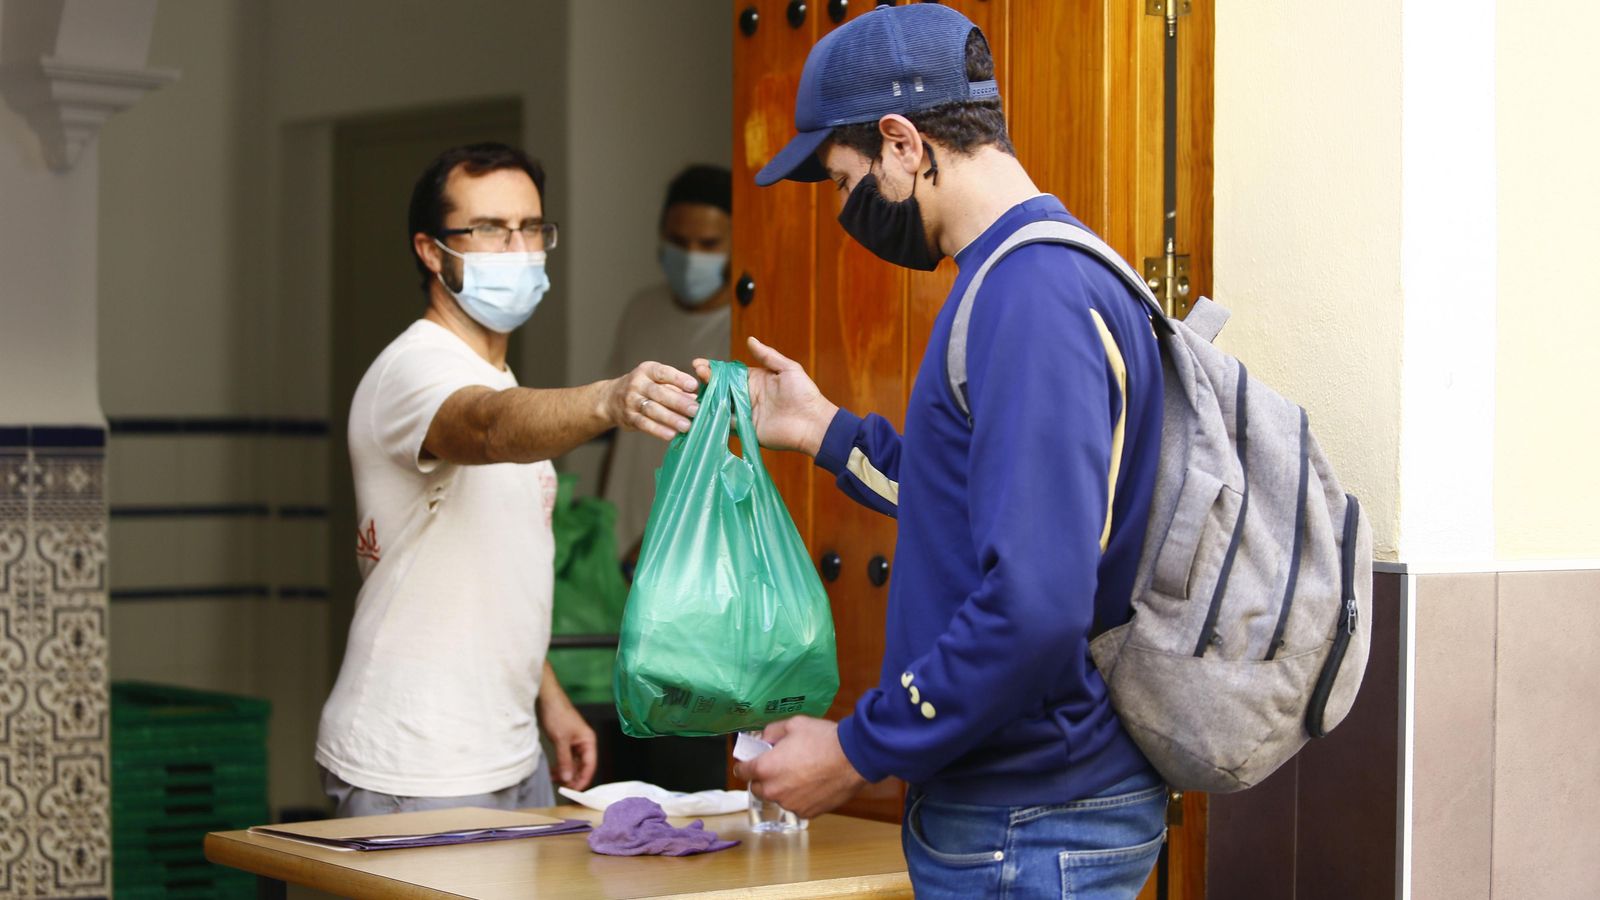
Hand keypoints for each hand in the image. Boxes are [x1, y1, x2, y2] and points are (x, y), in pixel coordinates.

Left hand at [537, 684, 596, 790]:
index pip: (590, 765)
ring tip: (556, 781)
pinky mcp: (566, 742)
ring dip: (566, 773)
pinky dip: (561, 766)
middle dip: (574, 777)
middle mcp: (584, 743)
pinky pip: (566, 758)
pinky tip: (553, 772)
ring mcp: (575, 742)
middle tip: (564, 789)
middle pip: (583, 766)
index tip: (574, 790)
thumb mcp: (560, 740)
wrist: (547, 699)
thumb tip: (568, 779)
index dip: (583, 779)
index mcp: (589, 741)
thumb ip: (565, 760)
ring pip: (573, 763)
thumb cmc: (557, 714)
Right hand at [605, 362, 700, 440]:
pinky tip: (671, 435)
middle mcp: (637, 384)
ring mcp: (631, 401)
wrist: (611, 399)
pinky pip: (644, 424)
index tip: (694, 386)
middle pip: (659, 393)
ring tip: (686, 426)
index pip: (663, 373)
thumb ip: (676, 387)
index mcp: (647, 370)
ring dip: (670, 418)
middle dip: (678, 402)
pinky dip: (658, 430)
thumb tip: (697, 397)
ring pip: (652, 410)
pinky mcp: (629, 417)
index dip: (679, 379)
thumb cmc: (644, 388)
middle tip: (695, 410)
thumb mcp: (656, 380)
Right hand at [693, 337, 837, 456]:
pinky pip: (726, 424)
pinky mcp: (746, 430)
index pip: (729, 373)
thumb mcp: (788, 369)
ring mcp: (745, 413)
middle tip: (693, 377)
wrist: (812, 423)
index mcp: (755, 380)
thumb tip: (750, 339)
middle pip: (721, 388)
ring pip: (720, 405)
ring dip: (707, 400)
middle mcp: (747, 396)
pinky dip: (714, 419)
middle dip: (706, 382)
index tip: (698, 364)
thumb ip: (768, 356)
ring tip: (691, 394)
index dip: (713, 369)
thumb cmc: (804, 393)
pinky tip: (701, 414)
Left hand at [731, 716, 867, 818]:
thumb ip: (772, 732)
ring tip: (800, 774)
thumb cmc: (823, 739)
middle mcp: (774, 790)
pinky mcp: (807, 813)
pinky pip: (795, 805)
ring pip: (778, 797)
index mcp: (766, 768)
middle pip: (757, 788)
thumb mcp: (794, 724)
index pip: (742, 772)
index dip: (745, 765)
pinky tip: (811, 784)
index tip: (750, 762)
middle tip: (778, 766)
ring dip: (782, 788)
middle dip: (763, 778)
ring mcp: (790, 804)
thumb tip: (763, 739)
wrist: (853, 759)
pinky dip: (799, 797)